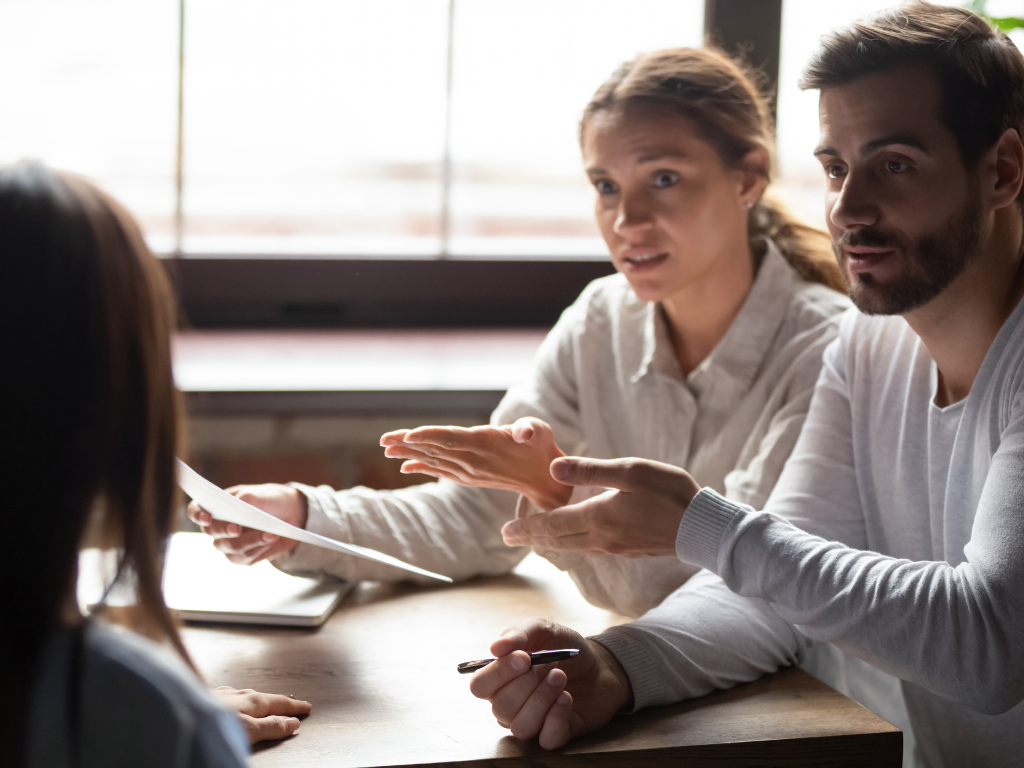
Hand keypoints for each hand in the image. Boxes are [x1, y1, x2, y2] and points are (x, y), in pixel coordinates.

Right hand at [187, 484, 307, 564]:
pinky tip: (272, 539)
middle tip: (238, 528)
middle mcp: (218, 528)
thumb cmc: (269, 500)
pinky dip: (260, 548)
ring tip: (271, 534)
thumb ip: (247, 499)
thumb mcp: (261, 494)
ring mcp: (228, 544)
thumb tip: (239, 506)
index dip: (197, 515)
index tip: (207, 518)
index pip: (196, 511)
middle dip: (226, 530)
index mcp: (217, 507)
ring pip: (231, 548)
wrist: (289, 514)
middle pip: (213, 533)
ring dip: (251, 541)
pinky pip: (247, 557)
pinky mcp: (243, 557)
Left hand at [211, 686, 311, 743]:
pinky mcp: (204, 699)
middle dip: (278, 701)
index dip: (294, 706)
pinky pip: (230, 698)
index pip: (280, 702)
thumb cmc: (208, 724)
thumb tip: (293, 722)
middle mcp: (237, 694)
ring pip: (246, 696)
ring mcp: (220, 695)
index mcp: (251, 700)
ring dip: (258, 701)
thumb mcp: (248, 730)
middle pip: (264, 698)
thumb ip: (271, 726)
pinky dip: (240, 702)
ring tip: (265, 705)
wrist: (171, 718)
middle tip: (291, 705)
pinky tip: (233, 704)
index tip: (307, 707)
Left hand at [380, 417, 570, 510]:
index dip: (430, 436)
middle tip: (383, 440)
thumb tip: (524, 431)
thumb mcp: (541, 432)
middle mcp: (474, 461)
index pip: (453, 439)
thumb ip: (531, 429)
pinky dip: (423, 467)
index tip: (408, 436)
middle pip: (436, 449)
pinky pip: (441, 471)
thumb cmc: (542, 447)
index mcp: (487, 445)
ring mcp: (470, 471)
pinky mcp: (469, 477)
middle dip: (408, 443)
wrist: (545, 480)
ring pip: (435, 460)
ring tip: (387, 449)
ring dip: (410, 454)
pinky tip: (406, 466)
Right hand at [468, 617, 631, 749]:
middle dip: (528, 683)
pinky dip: (557, 716)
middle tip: (550, 665)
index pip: (479, 686)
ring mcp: (530, 722)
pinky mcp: (554, 735)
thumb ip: (519, 634)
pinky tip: (567, 697)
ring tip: (561, 677)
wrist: (598, 664)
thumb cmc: (563, 647)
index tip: (524, 658)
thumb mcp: (542, 630)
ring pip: (521, 726)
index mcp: (499, 679)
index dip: (498, 674)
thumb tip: (495, 647)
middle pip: (501, 706)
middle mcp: (509, 705)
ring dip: (542, 699)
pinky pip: (546, 739)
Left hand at [500, 457, 700, 556]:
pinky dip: (572, 544)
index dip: (527, 528)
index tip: (504, 532)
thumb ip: (591, 471)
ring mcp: (616, 547)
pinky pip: (590, 549)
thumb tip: (553, 470)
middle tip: (509, 537)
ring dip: (550, 542)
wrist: (703, 527)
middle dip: (531, 538)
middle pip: (557, 541)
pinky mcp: (629, 550)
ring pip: (573, 547)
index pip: (552, 525)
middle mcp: (602, 538)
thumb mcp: (630, 471)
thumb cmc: (669, 493)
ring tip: (535, 538)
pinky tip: (574, 540)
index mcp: (598, 517)